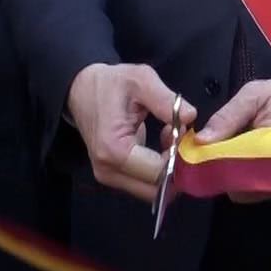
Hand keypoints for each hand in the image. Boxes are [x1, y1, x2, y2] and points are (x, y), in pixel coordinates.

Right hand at [66, 63, 194, 202]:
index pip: (158, 173)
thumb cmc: (109, 84)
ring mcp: (110, 177)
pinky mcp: (114, 176)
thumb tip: (190, 117)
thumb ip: (166, 100)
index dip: (178, 158)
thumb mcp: (140, 80)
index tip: (184, 134)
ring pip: (152, 190)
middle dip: (176, 167)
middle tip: (180, 137)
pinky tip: (162, 145)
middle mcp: (109, 171)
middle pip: (156, 189)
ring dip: (169, 170)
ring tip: (169, 137)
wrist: (80, 90)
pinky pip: (145, 183)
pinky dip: (159, 170)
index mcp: (114, 150)